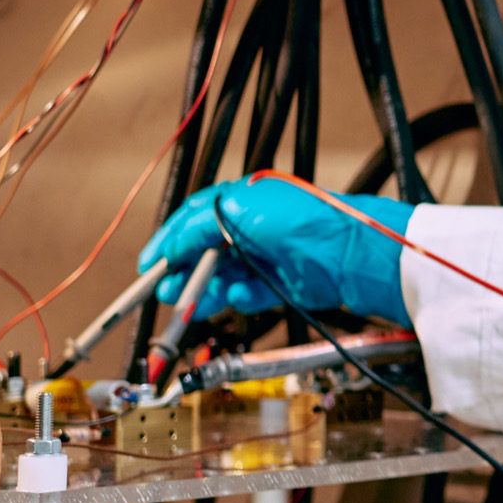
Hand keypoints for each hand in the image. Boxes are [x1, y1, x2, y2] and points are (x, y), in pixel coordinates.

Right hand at [137, 179, 416, 324]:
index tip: (149, 265)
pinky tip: (236, 298)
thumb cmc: (306, 219)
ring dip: (205, 289)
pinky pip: (252, 292)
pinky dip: (240, 297)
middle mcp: (258, 225)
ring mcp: (273, 254)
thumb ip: (199, 226)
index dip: (170, 241)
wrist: (353, 253)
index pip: (196, 218)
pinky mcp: (288, 283)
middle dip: (184, 271)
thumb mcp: (240, 211)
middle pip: (208, 250)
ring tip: (192, 303)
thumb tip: (172, 244)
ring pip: (226, 275)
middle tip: (165, 291)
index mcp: (245, 199)